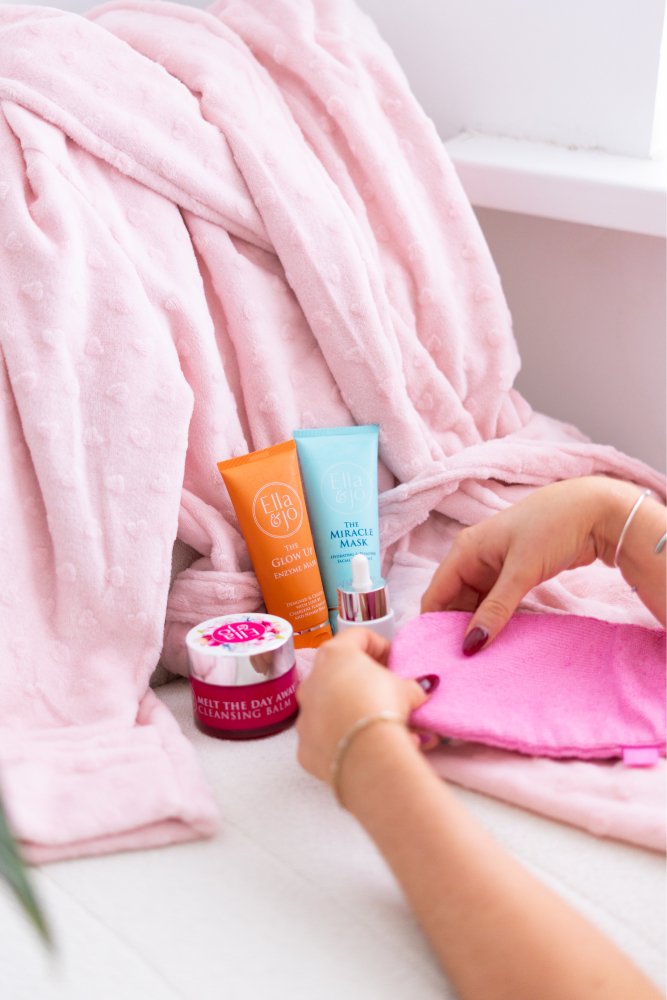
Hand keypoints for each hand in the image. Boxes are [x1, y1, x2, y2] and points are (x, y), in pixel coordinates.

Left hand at [295, 629, 428, 784]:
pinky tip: (364, 746)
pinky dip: (343, 738)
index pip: (358, 636)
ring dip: (352, 709)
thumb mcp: (406, 690)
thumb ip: (411, 685)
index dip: (381, 645)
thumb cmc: (382, 707)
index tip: (395, 661)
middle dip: (363, 680)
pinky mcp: (304, 743)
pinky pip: (325, 736)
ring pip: (329, 705)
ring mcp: (305, 712)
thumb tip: (419, 690)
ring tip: (378, 723)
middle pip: (339, 671)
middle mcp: (313, 679)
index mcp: (335, 655)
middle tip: (386, 691)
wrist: (364, 753)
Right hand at [421, 477, 623, 652]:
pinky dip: (496, 619)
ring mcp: (494, 566)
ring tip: (479, 659)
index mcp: (465, 550)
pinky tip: (500, 640)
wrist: (596, 510)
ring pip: (475, 604)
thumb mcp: (522, 570)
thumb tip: (471, 644)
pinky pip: (496, 602)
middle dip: (455, 631)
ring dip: (478, 626)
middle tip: (461, 666)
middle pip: (453, 602)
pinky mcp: (514, 574)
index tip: (438, 658)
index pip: (436, 595)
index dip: (433, 625)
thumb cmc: (553, 526)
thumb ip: (496, 608)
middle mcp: (474, 558)